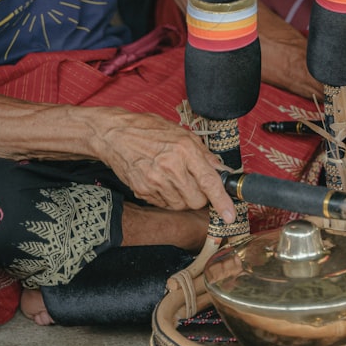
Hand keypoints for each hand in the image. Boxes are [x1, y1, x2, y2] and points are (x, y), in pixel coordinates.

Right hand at [96, 110, 235, 221]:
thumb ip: (205, 155)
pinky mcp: (142, 190)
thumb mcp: (183, 134)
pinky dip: (168, 197)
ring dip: (183, 198)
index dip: (222, 202)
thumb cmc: (150, 130)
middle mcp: (170, 167)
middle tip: (194, 183)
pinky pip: (164, 204)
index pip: (209, 182)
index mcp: (185, 150)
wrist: (115, 134)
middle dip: (201, 197)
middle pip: (197, 201)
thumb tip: (223, 172)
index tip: (230, 216)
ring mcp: (154, 180)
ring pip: (181, 205)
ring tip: (175, 179)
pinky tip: (162, 181)